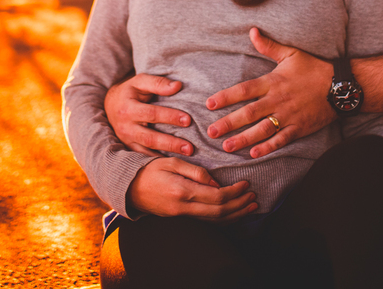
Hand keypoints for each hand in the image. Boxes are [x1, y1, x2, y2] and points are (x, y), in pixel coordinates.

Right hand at [104, 73, 192, 155]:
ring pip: (147, 150)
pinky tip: (173, 163)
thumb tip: (177, 86)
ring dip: (167, 154)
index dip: (170, 117)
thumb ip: (157, 83)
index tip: (188, 120)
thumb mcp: (140, 81)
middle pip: (150, 137)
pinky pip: (144, 157)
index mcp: (128, 108)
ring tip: (186, 155)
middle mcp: (125, 127)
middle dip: (170, 142)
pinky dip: (158, 161)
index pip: (151, 113)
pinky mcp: (129, 148)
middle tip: (190, 147)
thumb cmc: (130, 91)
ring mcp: (126, 140)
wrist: (111, 104)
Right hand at [128, 158, 257, 220]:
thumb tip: (215, 181)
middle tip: (253, 196)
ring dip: (235, 215)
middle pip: (219, 212)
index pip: (216, 197)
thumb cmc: (150, 170)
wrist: (129, 188)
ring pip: (215, 221)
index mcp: (183, 191)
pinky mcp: (181, 217)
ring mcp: (182, 215)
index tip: (246, 183)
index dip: (234, 192)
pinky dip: (224, 220)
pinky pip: (207, 222)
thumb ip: (194, 171)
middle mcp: (184, 208)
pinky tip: (233, 215)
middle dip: (239, 205)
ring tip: (250, 207)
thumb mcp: (171, 162)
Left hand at [204, 28, 335, 158]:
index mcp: (273, 82)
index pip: (244, 90)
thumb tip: (252, 31)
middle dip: (229, 123)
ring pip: (262, 129)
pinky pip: (281, 139)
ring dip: (243, 139)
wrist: (340, 86)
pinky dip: (268, 147)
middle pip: (249, 113)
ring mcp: (288, 116)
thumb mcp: (291, 54)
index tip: (209, 104)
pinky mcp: (299, 128)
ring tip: (227, 147)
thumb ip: (268, 46)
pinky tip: (254, 154)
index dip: (226, 97)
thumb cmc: (314, 68)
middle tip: (211, 132)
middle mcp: (278, 100)